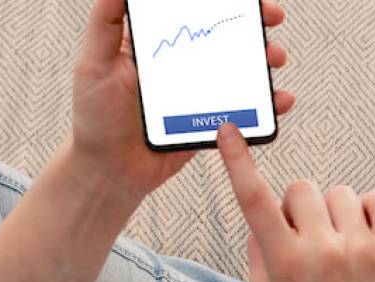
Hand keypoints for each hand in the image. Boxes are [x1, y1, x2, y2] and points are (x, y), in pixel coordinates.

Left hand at [69, 0, 296, 198]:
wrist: (110, 171)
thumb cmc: (95, 117)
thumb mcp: (94, 64)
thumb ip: (105, 25)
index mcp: (157, 44)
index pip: (192, 12)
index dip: (221, 3)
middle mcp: (182, 64)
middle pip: (224, 37)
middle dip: (254, 26)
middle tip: (272, 21)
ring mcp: (199, 93)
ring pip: (240, 71)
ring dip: (264, 61)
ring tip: (274, 60)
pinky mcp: (211, 120)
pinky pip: (244, 109)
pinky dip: (267, 105)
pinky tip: (279, 101)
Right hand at [217, 124, 374, 281]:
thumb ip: (257, 248)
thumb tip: (264, 207)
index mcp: (284, 262)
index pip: (254, 201)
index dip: (238, 161)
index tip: (228, 129)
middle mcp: (321, 252)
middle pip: (301, 188)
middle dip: (300, 207)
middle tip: (309, 241)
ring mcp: (359, 249)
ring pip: (339, 192)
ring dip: (335, 211)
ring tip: (339, 245)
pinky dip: (369, 209)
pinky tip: (363, 235)